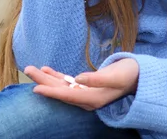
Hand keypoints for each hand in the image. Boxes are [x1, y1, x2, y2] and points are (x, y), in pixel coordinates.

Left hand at [24, 58, 138, 110]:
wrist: (138, 76)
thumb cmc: (128, 74)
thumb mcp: (115, 76)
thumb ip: (97, 79)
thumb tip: (79, 78)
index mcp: (93, 98)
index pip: (67, 95)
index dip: (51, 91)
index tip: (36, 88)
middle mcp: (86, 98)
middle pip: (60, 90)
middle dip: (43, 81)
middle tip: (27, 69)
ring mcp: (85, 92)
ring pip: (61, 85)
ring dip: (47, 77)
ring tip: (31, 68)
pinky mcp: (86, 85)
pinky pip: (67, 82)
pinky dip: (57, 76)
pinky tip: (47, 70)